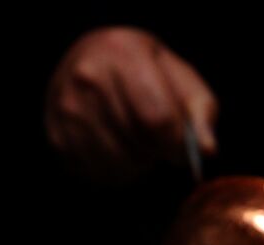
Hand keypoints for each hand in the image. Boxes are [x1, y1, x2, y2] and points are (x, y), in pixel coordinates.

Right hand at [45, 27, 217, 183]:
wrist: (93, 59)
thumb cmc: (148, 72)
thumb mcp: (182, 80)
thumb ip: (200, 113)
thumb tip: (208, 150)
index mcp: (123, 52)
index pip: (157, 119)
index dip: (177, 145)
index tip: (182, 148)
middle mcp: (87, 76)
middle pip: (137, 145)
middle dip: (157, 153)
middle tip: (158, 142)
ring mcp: (66, 105)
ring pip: (117, 163)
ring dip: (137, 164)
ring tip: (139, 144)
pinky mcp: (55, 133)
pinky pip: (95, 172)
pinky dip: (114, 171)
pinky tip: (118, 149)